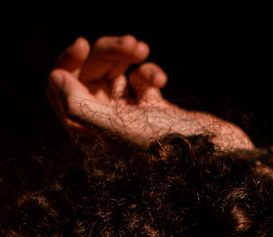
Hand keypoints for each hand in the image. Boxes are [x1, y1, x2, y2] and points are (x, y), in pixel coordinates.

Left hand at [47, 35, 252, 149]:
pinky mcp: (152, 110)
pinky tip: (161, 81)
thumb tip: (55, 78)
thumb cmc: (166, 146)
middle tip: (132, 43)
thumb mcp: (118, 126)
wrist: (217, 157)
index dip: (67, 65)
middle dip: (107, 52)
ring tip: (143, 49)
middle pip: (88, 75)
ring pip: (113, 71)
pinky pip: (139, 80)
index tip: (83, 45)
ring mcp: (128, 118)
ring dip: (127, 55)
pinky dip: (149, 73)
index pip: (60, 93)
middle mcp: (103, 128)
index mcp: (89, 137)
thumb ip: (79, 105)